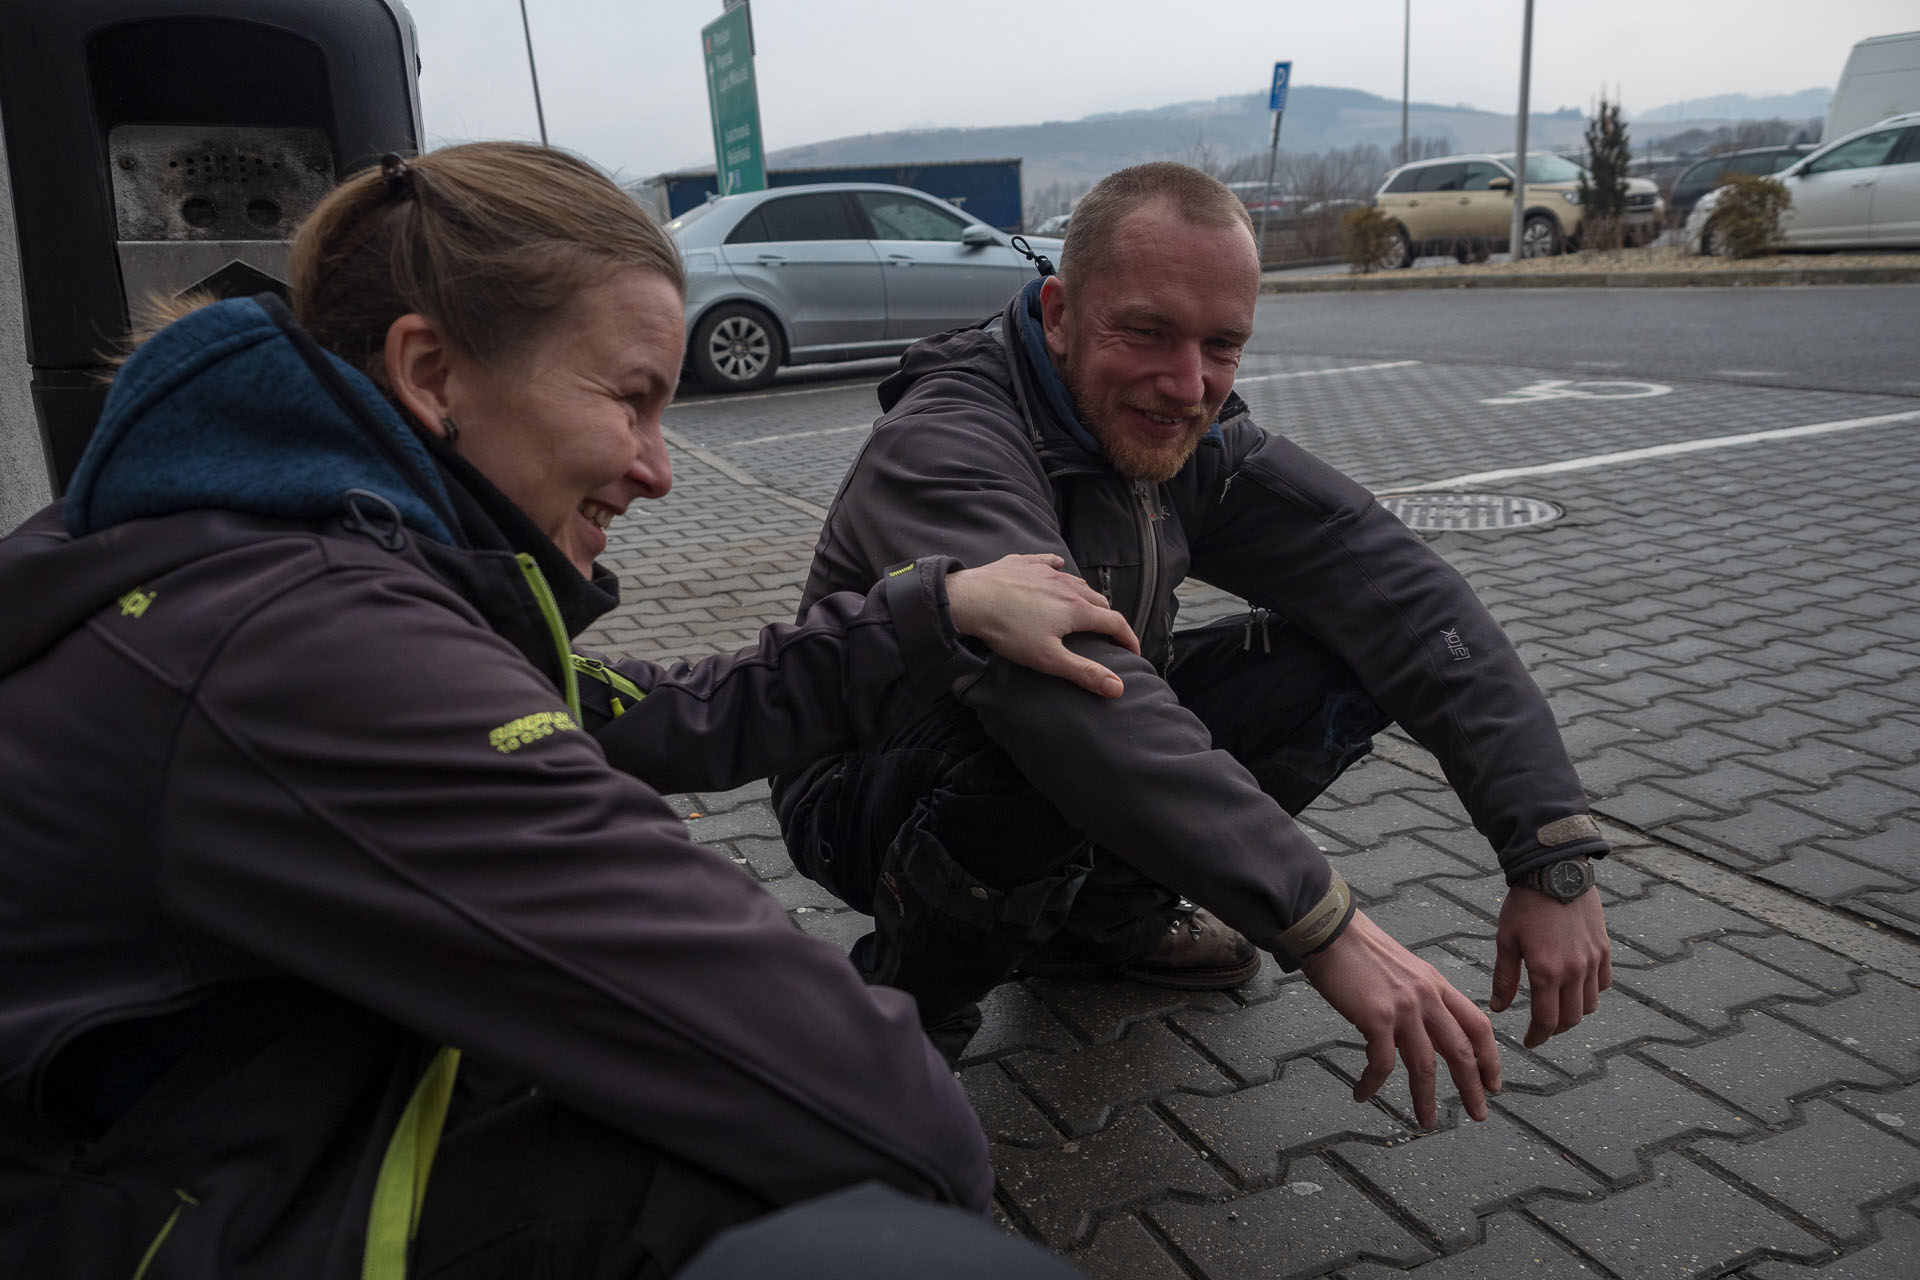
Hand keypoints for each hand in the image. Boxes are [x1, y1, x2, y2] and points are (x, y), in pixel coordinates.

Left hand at [945, 554, 1139, 697]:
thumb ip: (1084, 672)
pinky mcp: (1025, 562)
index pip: (1115, 622)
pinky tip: (1056, 568)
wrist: (970, 599)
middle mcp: (1068, 586)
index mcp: (1077, 610)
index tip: (1133, 651)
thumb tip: (1118, 687)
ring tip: (1083, 608)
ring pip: (1077, 581)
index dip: (1128, 638)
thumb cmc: (1009, 632)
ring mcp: (1046, 571)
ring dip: (1086, 596)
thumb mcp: (1048, 659)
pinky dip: (1058, 568)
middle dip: (1108, 618)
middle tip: (1107, 633)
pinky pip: (1049, 561)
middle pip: (1099, 601)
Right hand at [1300, 908, 1499, 1128]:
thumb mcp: (1403, 968)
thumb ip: (1418, 995)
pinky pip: (1381, 1063)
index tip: (1492, 1083)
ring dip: (1426, 1099)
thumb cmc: (1358, 948)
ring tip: (1426, 1122)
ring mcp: (1403, 1008)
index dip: (1490, 1058)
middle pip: (1461, 1051)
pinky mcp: (1376, 1017)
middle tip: (1478, 1114)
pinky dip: (1372, 1083)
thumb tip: (1420, 1027)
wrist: (1330, 931)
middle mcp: (1426, 997)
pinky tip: (1362, 1094)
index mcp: (1436, 984)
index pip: (1478, 1025)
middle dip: (1472, 1087)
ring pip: (1425, 1066)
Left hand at [1491, 886, 1610, 1047]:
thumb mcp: (1506, 940)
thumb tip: (1499, 1009)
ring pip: (1591, 1004)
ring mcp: (1593, 960)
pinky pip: (1604, 983)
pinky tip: (1577, 987)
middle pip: (1571, 1018)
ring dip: (1574, 1013)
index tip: (1529, 1042)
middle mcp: (1575, 971)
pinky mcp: (1605, 949)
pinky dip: (1592, 992)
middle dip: (1555, 1029)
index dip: (1538, 1036)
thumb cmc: (1525, 905)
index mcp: (1547, 971)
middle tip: (1541, 1028)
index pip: (1546, 1021)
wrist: (1555, 871)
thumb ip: (1504, 978)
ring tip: (1558, 1008)